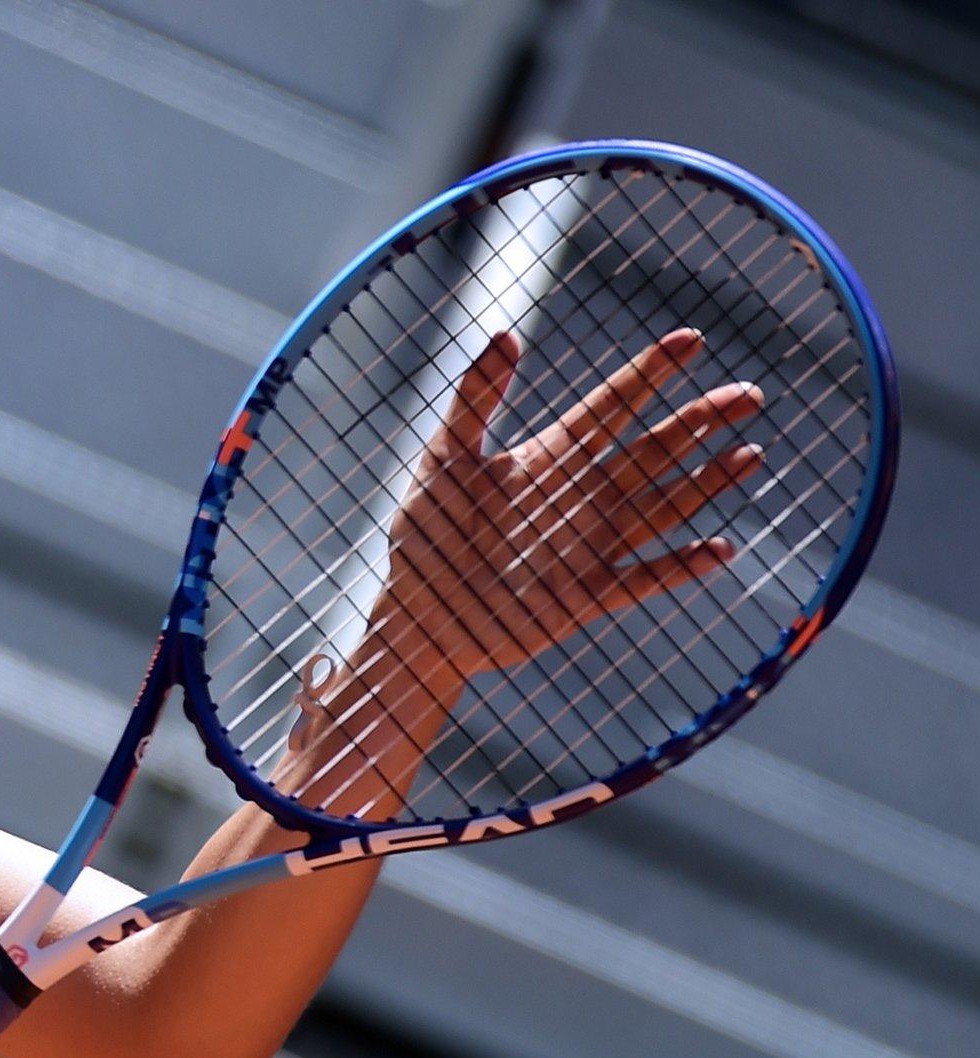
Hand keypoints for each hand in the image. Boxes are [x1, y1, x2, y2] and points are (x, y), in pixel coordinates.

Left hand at [376, 327, 762, 683]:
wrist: (417, 613)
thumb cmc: (426, 533)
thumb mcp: (445, 456)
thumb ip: (475, 398)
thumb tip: (506, 334)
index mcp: (550, 457)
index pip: (611, 406)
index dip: (650, 373)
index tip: (691, 339)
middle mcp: (580, 496)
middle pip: (653, 450)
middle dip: (700, 421)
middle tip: (748, 393)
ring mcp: (590, 544)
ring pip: (663, 506)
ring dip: (706, 482)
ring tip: (750, 453)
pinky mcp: (589, 595)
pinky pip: (646, 577)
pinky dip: (682, 565)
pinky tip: (720, 547)